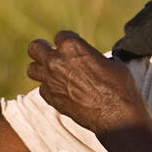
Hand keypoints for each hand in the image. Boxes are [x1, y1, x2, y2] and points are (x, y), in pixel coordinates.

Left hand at [26, 30, 146, 136]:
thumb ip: (95, 57)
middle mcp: (56, 60)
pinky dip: (49, 88)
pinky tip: (61, 91)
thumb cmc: (119, 87)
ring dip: (40, 69)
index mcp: (72, 46)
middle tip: (52, 55)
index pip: (61, 36)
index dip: (68, 42)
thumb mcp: (112, 63)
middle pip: (35, 48)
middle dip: (43, 49)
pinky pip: (42, 88)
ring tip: (52, 73)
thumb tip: (96, 61)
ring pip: (31, 69)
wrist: (116, 116)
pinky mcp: (50, 98)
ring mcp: (50, 80)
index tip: (73, 49)